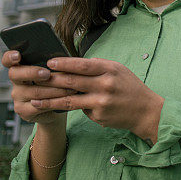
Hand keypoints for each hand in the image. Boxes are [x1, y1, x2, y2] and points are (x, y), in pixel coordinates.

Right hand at [2, 50, 74, 124]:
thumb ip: (51, 63)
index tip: (17, 55)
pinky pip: (38, 106)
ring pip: (34, 92)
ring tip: (69, 87)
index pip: (8, 60)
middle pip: (15, 74)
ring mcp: (17, 96)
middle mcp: (16, 81)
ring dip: (54, 89)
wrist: (56, 107)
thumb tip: (61, 56)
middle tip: (47, 74)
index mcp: (21, 67)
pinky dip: (54, 102)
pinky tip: (64, 99)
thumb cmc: (54, 84)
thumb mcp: (52, 71)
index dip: (10, 57)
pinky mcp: (23, 110)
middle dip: (33, 73)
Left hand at [28, 57, 164, 144]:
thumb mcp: (118, 70)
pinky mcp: (98, 117)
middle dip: (51, 80)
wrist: (145, 111)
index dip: (64, 63)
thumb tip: (74, 63)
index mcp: (110, 70)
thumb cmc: (130, 87)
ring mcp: (101, 103)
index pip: (83, 65)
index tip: (49, 62)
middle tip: (36, 78)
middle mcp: (105, 86)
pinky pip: (81, 110)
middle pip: (72, 82)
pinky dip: (72, 108)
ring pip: (69, 101)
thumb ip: (98, 66)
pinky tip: (61, 108)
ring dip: (50, 101)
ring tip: (35, 100)